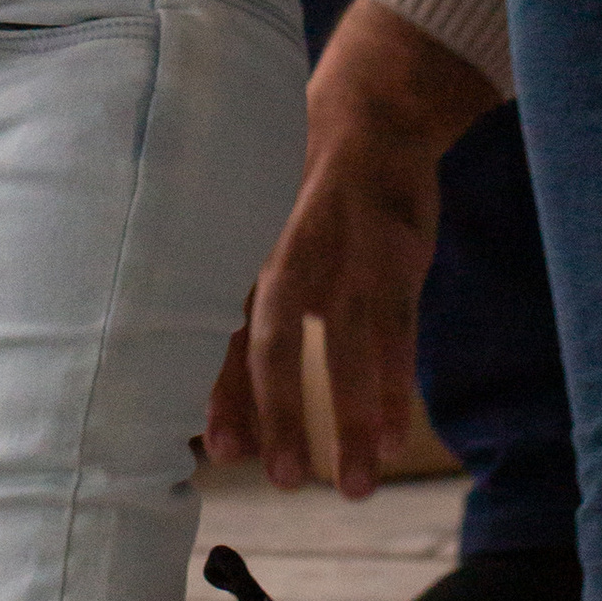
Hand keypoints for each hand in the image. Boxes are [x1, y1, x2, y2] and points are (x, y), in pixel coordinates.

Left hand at [203, 0, 494, 493]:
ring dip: (352, 420)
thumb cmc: (295, 188)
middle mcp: (290, 254)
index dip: (220, 392)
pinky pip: (399, 333)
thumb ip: (233, 301)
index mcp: (242, 249)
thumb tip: (202, 391)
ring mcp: (350, 257)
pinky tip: (394, 441)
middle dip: (279, 411)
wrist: (372, 113)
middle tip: (281, 479)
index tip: (221, 455)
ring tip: (353, 488)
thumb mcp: (253, 227)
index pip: (220, 328)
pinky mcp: (399, 260)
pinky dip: (396, 387)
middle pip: (276, 340)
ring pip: (349, 349)